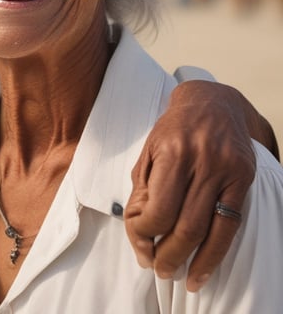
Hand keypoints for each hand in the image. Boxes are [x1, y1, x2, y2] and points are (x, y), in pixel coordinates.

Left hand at [124, 80, 255, 291]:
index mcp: (173, 153)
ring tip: (180, 278)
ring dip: (193, 261)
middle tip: (158, 270)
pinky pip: (231, 224)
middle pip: (186, 225)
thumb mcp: (148, 152)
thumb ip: (142, 190)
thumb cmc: (172, 130)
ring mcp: (228, 172)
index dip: (145, 233)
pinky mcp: (244, 179)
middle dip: (168, 255)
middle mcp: (204, 162)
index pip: (159, 209)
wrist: (212, 103)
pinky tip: (204, 269)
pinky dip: (216, 252)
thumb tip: (138, 231)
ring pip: (211, 230)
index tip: (139, 244)